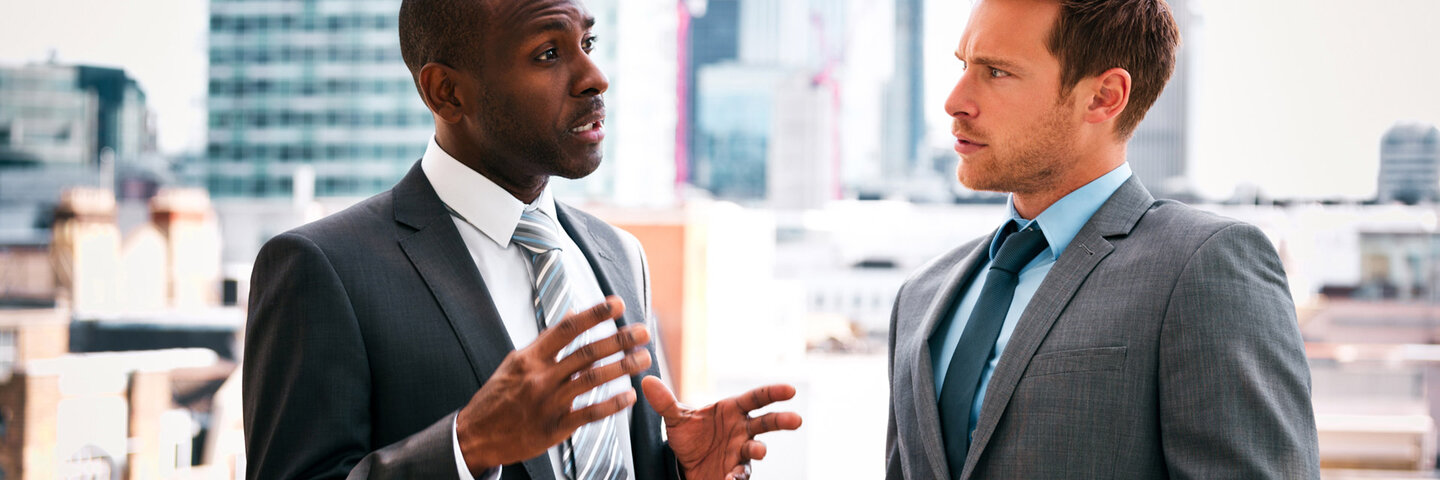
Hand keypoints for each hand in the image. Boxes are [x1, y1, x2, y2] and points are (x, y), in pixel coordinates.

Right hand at [456, 296, 652, 474]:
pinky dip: (612, 404)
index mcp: (530, 357)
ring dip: (622, 367)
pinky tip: (630, 396)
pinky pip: (589, 413)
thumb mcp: (516, 363)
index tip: (617, 304)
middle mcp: (540, 377)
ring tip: (644, 358)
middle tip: (644, 331)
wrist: (475, 436)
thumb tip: (572, 317)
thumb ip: (546, 343)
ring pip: (592, 380)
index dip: (594, 314)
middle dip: (619, 339)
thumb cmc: (498, 397)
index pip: (567, 329)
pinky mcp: (554, 428)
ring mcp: (548, 403)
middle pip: (586, 352)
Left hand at [641, 377, 801, 479]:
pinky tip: (729, 479)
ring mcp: (742, 452)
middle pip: (767, 422)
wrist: (685, 465)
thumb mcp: (676, 420)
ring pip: (757, 451)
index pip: (756, 398)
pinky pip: (740, 475)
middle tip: (796, 420)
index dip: (773, 393)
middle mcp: (743, 430)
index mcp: (733, 410)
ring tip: (757, 452)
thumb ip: (665, 402)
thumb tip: (646, 381)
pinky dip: (737, 477)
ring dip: (759, 451)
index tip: (790, 390)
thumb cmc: (690, 436)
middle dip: (782, 420)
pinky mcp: (736, 473)